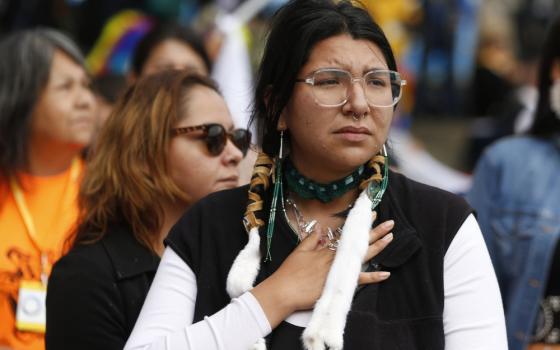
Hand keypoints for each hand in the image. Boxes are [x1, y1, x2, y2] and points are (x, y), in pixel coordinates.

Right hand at [251, 215, 393, 327]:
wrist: (285, 291)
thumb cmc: (290, 272)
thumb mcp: (299, 251)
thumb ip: (311, 239)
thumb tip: (320, 228)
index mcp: (327, 249)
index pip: (347, 234)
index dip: (359, 225)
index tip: (369, 214)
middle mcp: (336, 257)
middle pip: (359, 243)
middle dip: (375, 232)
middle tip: (389, 223)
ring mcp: (339, 270)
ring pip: (363, 257)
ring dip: (378, 247)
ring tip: (390, 237)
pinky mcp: (339, 284)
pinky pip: (360, 280)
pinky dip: (373, 277)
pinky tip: (386, 274)